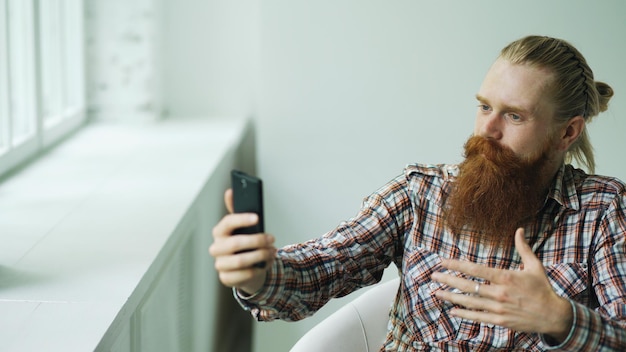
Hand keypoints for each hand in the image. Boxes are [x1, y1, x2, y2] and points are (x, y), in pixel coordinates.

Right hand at [209, 189, 276, 294]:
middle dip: (257, 240)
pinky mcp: (226, 278)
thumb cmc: (245, 243)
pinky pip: (243, 275)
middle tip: (271, 239)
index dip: (242, 219)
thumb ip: (237, 209)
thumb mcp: (243, 226)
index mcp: (219, 231)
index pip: (227, 222)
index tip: (257, 217)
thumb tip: (230, 191)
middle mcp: (216, 248)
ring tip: (272, 251)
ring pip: (240, 261)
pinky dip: (258, 269)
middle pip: (235, 243)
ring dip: (260, 255)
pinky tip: (266, 263)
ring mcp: (220, 264)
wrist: (246, 266)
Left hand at [431, 228, 572, 342]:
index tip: (443, 261)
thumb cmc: (543, 289)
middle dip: (448, 280)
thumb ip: (523, 248)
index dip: (457, 265)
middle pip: (468, 286)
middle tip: (433, 275)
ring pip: (469, 302)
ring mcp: (498, 308)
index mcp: (506, 277)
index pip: (475, 270)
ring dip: (450, 297)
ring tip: (436, 292)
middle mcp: (499, 293)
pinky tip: (452, 310)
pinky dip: (463, 314)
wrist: (554, 315)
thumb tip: (519, 229)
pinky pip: (477, 317)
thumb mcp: (535, 266)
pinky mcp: (500, 321)